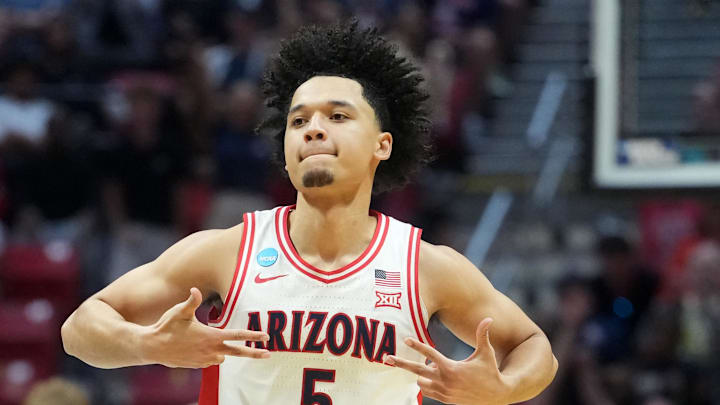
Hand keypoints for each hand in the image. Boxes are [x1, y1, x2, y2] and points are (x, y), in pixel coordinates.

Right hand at [143, 287, 269, 367]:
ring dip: (222, 350)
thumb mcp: (179, 311)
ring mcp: (204, 360)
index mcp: (211, 336)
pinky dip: (210, 355)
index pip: (237, 335)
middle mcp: (210, 350)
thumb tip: (195, 289)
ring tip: (211, 341)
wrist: (151, 347)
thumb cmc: (166, 327)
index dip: (253, 335)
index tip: (266, 337)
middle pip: (238, 353)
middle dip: (254, 353)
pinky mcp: (196, 365)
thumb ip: (191, 301)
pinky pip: (210, 361)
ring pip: (222, 356)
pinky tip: (198, 348)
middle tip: (268, 354)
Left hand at [385, 318, 511, 404]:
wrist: (496, 396)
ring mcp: (443, 392)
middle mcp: (444, 381)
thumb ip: (483, 335)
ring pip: (421, 381)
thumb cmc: (490, 371)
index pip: (430, 354)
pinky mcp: (445, 399)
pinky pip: (427, 391)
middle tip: (387, 358)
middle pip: (417, 370)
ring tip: (431, 367)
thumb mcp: (486, 353)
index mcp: (452, 368)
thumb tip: (488, 318)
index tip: (406, 339)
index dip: (417, 345)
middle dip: (401, 363)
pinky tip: (431, 376)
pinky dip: (426, 383)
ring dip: (420, 373)